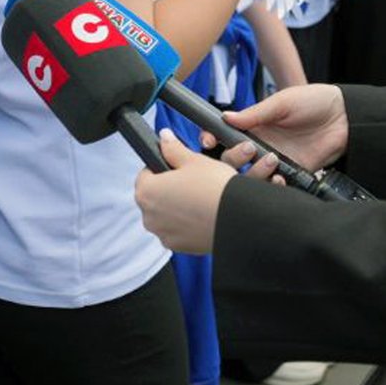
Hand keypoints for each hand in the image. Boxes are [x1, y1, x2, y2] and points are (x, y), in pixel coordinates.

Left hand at [134, 131, 237, 254]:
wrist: (238, 219)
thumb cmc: (215, 189)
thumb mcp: (194, 160)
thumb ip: (173, 148)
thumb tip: (164, 138)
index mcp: (147, 191)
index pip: (146, 173)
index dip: (163, 166)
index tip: (178, 167)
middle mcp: (149, 216)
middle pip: (155, 195)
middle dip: (170, 187)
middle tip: (192, 181)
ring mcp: (163, 233)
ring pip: (166, 214)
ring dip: (177, 206)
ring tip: (199, 198)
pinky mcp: (178, 246)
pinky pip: (176, 230)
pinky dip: (186, 222)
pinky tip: (202, 214)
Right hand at [211, 84, 347, 172]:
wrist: (345, 116)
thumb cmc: (314, 101)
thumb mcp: (283, 102)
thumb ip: (255, 113)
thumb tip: (226, 117)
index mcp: (254, 125)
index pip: (224, 135)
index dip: (211, 138)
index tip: (208, 141)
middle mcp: (260, 144)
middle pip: (231, 160)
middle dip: (232, 158)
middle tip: (248, 149)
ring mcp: (274, 160)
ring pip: (250, 176)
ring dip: (254, 172)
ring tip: (270, 160)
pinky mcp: (291, 173)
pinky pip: (274, 186)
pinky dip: (273, 185)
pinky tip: (280, 178)